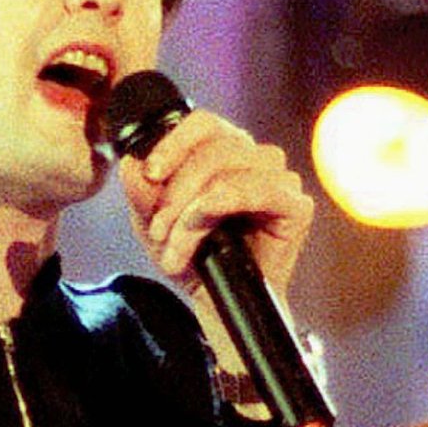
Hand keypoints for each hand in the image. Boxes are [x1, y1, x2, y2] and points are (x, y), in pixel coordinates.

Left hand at [118, 109, 313, 304]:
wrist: (215, 303)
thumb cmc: (190, 258)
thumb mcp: (153, 222)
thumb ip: (141, 190)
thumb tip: (132, 162)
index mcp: (226, 151)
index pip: (203, 123)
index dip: (173, 143)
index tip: (150, 174)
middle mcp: (256, 158)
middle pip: (213, 150)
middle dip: (176, 193)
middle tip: (157, 232)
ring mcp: (280, 179)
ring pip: (229, 172)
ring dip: (191, 212)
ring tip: (174, 249)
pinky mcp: (296, 206)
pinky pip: (259, 189)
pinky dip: (222, 202)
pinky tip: (204, 220)